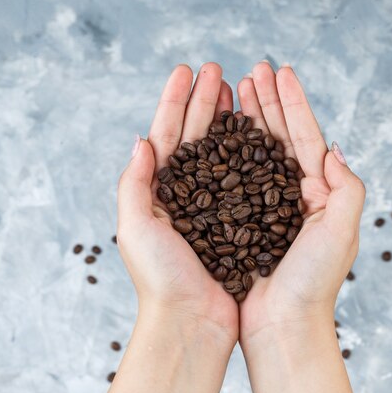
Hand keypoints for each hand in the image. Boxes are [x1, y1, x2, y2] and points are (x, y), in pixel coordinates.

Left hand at [116, 63, 237, 345]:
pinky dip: (248, 153)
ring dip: (225, 120)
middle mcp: (183, 195)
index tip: (186, 71)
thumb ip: (134, 183)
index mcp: (155, 192)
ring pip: (220, 152)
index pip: (164, 135)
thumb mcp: (135, 228)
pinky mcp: (237, 221)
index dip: (174, 101)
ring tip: (235, 90)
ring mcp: (211, 206)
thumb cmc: (161, 280)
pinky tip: (257, 133)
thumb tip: (141, 140)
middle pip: (193, 137)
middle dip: (203, 102)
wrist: (193, 322)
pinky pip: (243, 178)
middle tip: (216, 70)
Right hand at [236, 62, 363, 392]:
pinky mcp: (241, 221)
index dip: (293, 102)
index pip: (306, 136)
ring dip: (248, 119)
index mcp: (319, 192)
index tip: (280, 72)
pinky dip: (227, 152)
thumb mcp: (341, 233)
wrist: (282, 326)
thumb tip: (334, 150)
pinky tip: (218, 134)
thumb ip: (348, 188)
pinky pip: (233, 178)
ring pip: (255, 152)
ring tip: (235, 90)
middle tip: (253, 70)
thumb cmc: (312, 284)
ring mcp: (265, 206)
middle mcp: (294, 195)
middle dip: (267, 102)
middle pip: (279, 137)